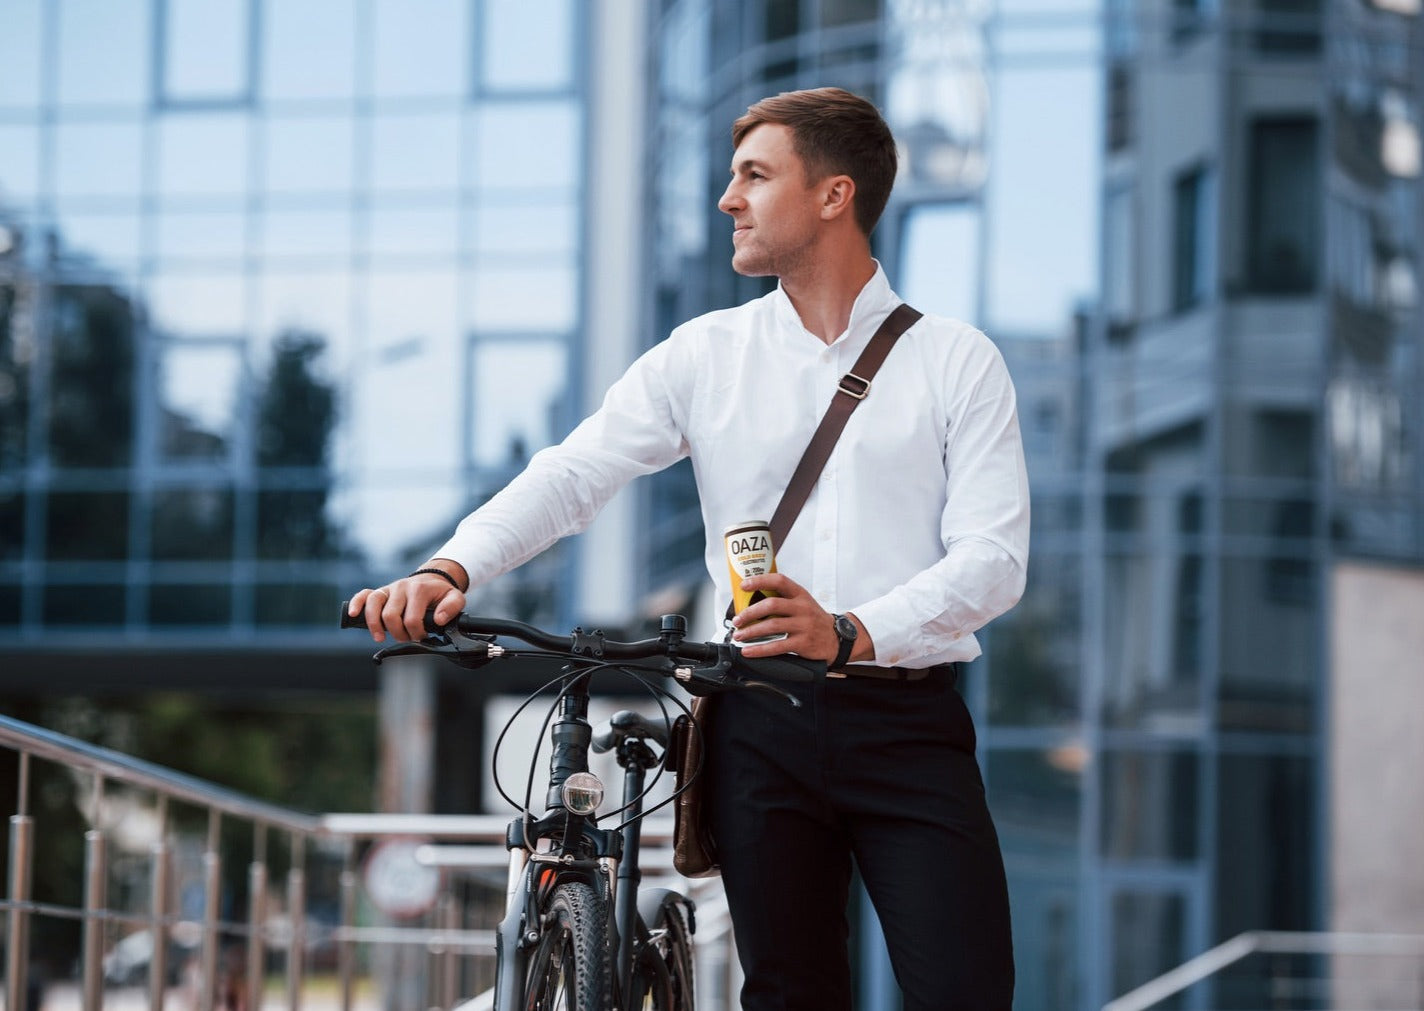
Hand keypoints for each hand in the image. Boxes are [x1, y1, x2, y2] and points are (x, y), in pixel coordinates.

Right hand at [347, 562, 467, 642]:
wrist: (432, 580)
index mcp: (419, 590)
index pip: (412, 619)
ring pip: (374, 604)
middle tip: (407, 638)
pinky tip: (352, 615)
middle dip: (398, 633)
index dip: (416, 634)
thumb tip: (437, 620)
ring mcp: (389, 588)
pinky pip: (364, 594)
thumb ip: (452, 608)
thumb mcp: (455, 598)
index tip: (422, 637)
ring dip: (375, 624)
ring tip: (380, 637)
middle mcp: (402, 587)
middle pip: (391, 615)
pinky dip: (356, 604)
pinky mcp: (381, 591)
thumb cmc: (441, 593)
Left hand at [730, 572, 869, 661]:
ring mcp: (804, 626)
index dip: (760, 580)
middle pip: (772, 605)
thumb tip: (751, 601)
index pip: (780, 581)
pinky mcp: (803, 643)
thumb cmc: (813, 620)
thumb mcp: (803, 603)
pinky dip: (759, 650)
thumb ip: (783, 600)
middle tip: (737, 620)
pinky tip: (749, 651)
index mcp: (800, 594)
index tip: (743, 585)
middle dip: (750, 612)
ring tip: (739, 635)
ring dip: (751, 631)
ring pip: (772, 626)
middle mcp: (803, 608)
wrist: (837, 639)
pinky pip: (777, 646)